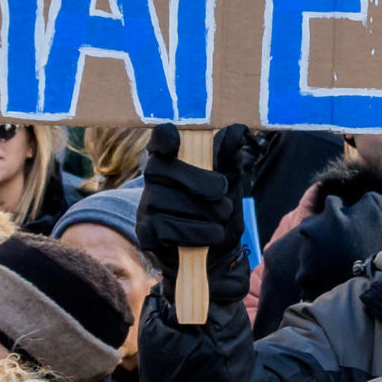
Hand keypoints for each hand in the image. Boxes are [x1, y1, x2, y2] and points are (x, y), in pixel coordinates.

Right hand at [137, 124, 253, 271]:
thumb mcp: (231, 180)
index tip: (175, 140)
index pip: (160, 138)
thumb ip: (230, 156)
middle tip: (225, 200)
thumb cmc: (220, 208)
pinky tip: (207, 237)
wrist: (220, 253)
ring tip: (220, 223)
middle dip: (205, 186)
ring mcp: (146, 204)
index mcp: (174, 157)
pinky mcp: (145, 231)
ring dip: (207, 216)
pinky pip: (168, 230)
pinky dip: (197, 235)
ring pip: (172, 204)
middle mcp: (154, 177)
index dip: (164, 137)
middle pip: (169, 171)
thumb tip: (236, 128)